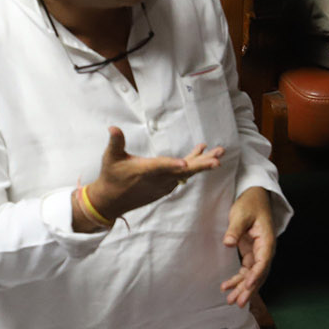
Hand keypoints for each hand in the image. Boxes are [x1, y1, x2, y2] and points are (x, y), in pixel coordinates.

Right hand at [86, 128, 223, 223]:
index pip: (160, 167)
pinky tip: (200, 155)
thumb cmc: (111, 176)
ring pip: (186, 174)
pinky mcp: (165, 187)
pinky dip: (193, 166)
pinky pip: (183, 176)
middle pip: (183, 172)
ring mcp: (163, 185)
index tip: (185, 163)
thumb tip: (113, 128)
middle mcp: (157, 180)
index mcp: (144, 171)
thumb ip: (116, 142)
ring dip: (203, 163)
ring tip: (218, 152)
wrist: (111, 201)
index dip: (172, 165)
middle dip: (202, 164)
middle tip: (218, 158)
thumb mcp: (110, 157)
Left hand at [221, 186, 275, 308]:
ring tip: (231, 300)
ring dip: (243, 288)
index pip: (263, 261)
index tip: (248, 285)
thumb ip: (235, 229)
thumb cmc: (250, 204)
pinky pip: (247, 270)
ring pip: (253, 275)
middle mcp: (265, 249)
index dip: (256, 274)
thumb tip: (228, 243)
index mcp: (267, 240)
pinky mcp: (251, 253)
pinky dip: (239, 279)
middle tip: (238, 302)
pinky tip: (228, 287)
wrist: (255, 198)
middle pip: (259, 273)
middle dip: (249, 289)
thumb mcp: (241, 214)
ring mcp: (259, 252)